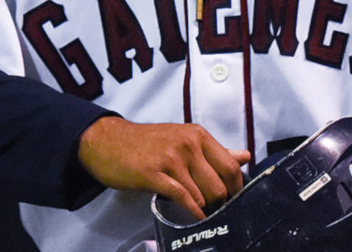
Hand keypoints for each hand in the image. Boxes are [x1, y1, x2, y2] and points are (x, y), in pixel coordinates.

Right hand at [77, 116, 249, 220]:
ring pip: (203, 194)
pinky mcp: (154, 174)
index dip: (236, 187)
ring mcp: (171, 159)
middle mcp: (187, 144)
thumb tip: (244, 156)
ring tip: (200, 209)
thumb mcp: (183, 139)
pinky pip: (183, 198)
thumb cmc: (145, 142)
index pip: (231, 165)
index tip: (234, 197)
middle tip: (215, 207)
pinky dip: (192, 211)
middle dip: (220, 201)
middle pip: (220, 184)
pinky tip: (194, 215)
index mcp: (197, 135)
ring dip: (203, 207)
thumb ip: (215, 150)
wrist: (107, 141)